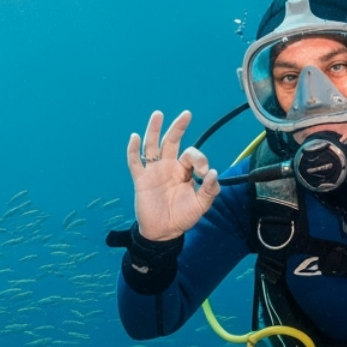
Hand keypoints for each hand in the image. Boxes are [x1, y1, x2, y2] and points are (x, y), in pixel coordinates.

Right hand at [126, 110, 219, 241]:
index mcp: (183, 170)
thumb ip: (209, 190)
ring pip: (152, 146)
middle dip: (178, 128)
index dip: (199, 159)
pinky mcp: (141, 180)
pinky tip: (135, 137)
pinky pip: (135, 162)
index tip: (203, 173)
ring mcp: (153, 171)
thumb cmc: (182, 217)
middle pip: (172, 141)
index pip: (191, 154)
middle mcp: (168, 166)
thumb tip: (213, 172)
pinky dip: (133, 150)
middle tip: (187, 114)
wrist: (164, 232)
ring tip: (158, 114)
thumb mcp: (201, 205)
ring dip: (154, 130)